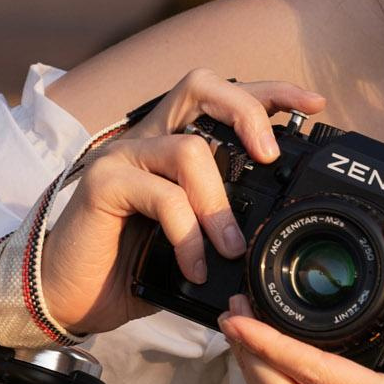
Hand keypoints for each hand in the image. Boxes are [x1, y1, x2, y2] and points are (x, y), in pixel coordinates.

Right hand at [36, 67, 324, 335]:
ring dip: (219, 203)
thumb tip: (275, 230)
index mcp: (170, 144)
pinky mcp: (102, 183)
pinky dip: (187, 233)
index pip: (221, 98)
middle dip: (248, 111)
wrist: (69, 297)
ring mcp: (121, 156)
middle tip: (271, 156)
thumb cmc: (129, 270)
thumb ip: (223, 224)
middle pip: (202, 87)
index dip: (270, 93)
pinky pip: (162, 195)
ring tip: (230, 247)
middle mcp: (146, 138)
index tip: (314, 104)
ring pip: (190, 149)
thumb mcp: (191, 244)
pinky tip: (194, 265)